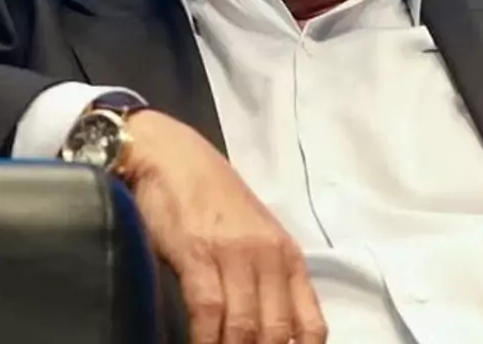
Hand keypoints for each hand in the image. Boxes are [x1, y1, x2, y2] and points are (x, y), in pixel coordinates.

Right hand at [123, 111, 327, 343]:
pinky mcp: (199, 254)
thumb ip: (267, 281)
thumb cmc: (210, 199)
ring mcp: (235, 255)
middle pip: (278, 333)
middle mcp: (268, 257)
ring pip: (245, 328)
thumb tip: (271, 333)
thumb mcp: (254, 238)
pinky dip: (205, 340)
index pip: (311, 324)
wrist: (171, 156)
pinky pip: (209, 311)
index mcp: (288, 258)